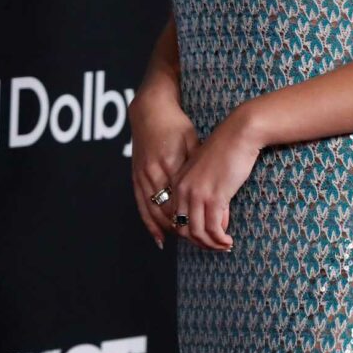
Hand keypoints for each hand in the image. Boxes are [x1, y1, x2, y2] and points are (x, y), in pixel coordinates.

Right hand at [129, 87, 198, 250]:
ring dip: (170, 230)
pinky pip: (142, 207)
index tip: (212, 230)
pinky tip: (160, 238)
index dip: (197, 218)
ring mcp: (142, 177)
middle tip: (202, 242)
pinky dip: (151, 225)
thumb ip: (200, 166)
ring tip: (187, 241)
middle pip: (169, 211)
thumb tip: (217, 191)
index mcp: (171, 164)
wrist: (150, 110)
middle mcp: (154, 174)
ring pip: (155, 213)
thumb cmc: (176, 124)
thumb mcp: (193, 142)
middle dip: (185, 229)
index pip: (184, 201)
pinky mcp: (136, 177)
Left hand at [169, 106, 263, 251]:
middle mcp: (183, 190)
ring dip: (211, 244)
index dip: (190, 232)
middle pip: (183, 229)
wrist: (240, 133)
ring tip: (224, 245)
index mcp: (179, 182)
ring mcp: (197, 194)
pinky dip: (220, 240)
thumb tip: (214, 216)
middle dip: (199, 242)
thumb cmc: (228, 148)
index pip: (175, 217)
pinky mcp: (214, 198)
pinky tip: (228, 240)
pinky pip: (213, 229)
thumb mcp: (208, 170)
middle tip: (215, 246)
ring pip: (197, 233)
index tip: (205, 236)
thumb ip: (204, 190)